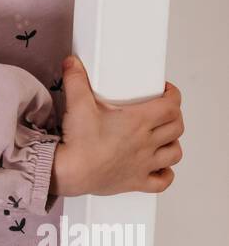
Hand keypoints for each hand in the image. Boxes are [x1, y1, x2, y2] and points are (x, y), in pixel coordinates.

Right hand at [49, 55, 183, 197]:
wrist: (68, 172)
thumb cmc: (78, 143)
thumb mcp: (77, 104)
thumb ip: (76, 80)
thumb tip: (73, 63)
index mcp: (138, 122)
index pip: (171, 106)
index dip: (173, 95)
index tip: (165, 91)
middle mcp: (145, 143)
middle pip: (176, 127)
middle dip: (173, 116)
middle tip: (162, 110)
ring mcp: (143, 164)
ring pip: (174, 153)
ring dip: (172, 143)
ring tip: (162, 137)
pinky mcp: (136, 181)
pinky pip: (163, 181)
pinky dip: (165, 173)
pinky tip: (159, 167)